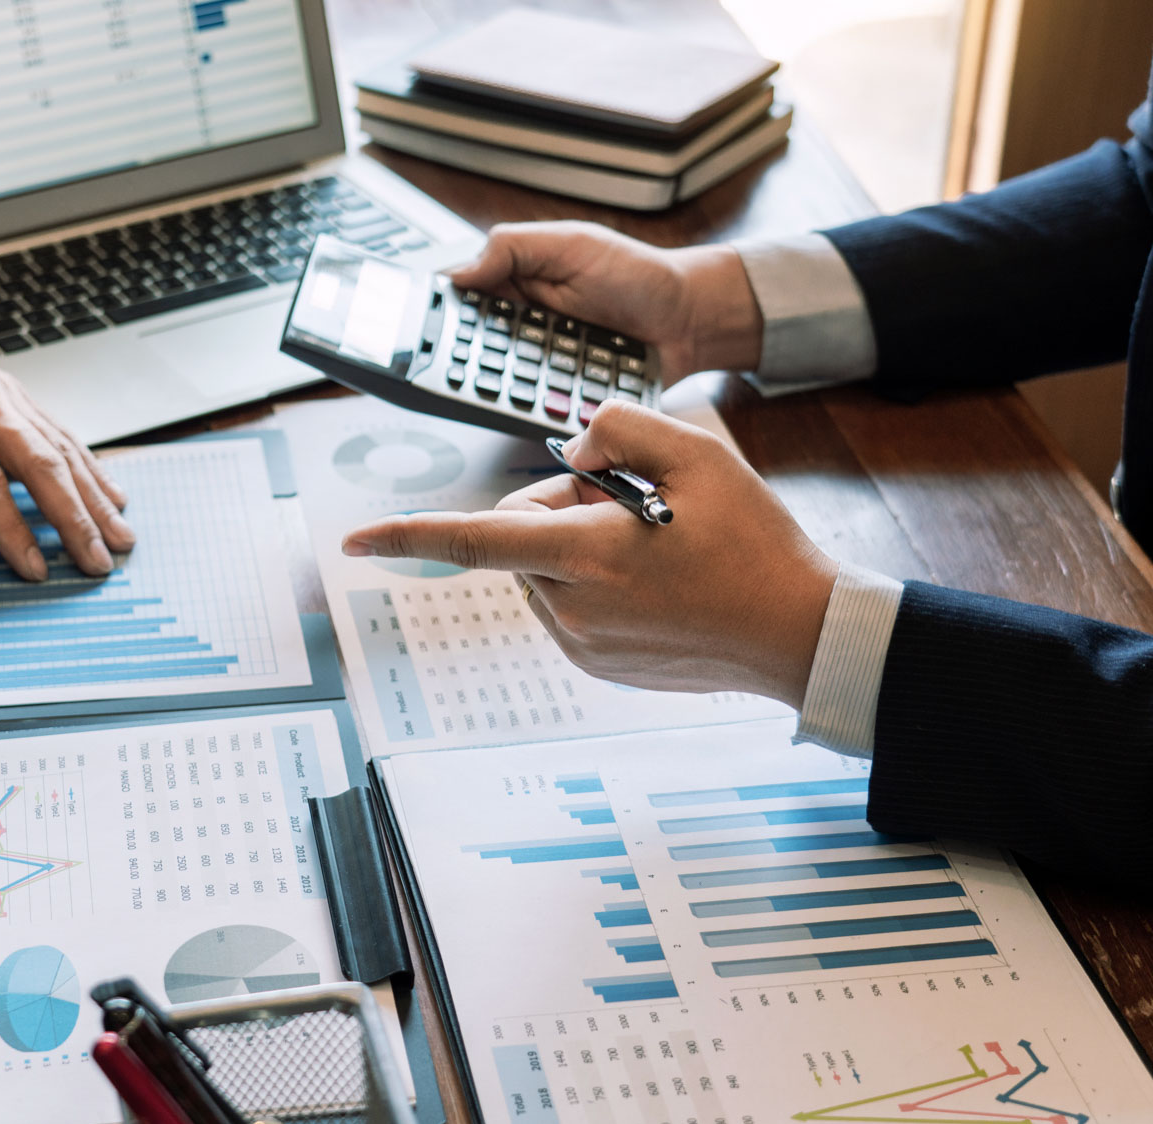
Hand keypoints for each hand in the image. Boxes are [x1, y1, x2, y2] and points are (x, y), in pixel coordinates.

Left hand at [0, 303, 134, 580]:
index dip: (10, 526)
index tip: (32, 568)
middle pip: (38, 462)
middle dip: (73, 517)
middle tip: (98, 562)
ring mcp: (4, 392)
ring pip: (60, 447)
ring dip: (94, 496)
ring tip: (121, 537)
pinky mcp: (16, 393)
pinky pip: (61, 432)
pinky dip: (91, 466)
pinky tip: (113, 496)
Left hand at [340, 402, 837, 704]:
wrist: (801, 635)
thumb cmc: (757, 544)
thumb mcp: (699, 453)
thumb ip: (621, 428)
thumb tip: (572, 447)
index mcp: (588, 557)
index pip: (474, 540)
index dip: (407, 535)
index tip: (351, 541)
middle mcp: (573, 609)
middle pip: (521, 536)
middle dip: (558, 505)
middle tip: (634, 500)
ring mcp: (583, 646)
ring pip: (542, 570)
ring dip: (576, 544)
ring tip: (656, 545)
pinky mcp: (597, 666)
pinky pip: (567, 603)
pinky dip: (593, 580)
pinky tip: (656, 580)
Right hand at [449, 221, 765, 380]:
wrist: (691, 319)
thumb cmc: (638, 275)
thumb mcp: (572, 243)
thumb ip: (513, 248)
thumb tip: (457, 273)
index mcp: (511, 288)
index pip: (459, 306)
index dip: (438, 320)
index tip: (427, 331)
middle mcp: (520, 331)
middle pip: (471, 354)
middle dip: (471, 358)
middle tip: (482, 355)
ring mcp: (541, 368)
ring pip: (501, 387)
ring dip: (507, 386)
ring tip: (526, 374)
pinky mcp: (563, 399)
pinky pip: (539, 411)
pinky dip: (540, 408)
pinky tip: (550, 399)